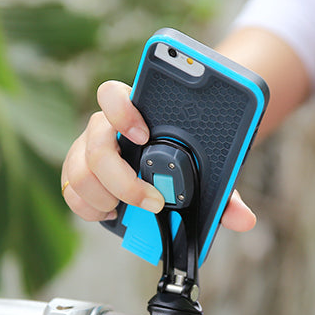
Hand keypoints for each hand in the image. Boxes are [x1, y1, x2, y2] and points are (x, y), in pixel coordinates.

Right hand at [61, 80, 255, 230]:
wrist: (169, 165)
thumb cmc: (187, 160)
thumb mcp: (209, 173)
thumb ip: (224, 192)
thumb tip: (244, 219)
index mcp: (134, 112)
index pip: (112, 95)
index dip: (122, 111)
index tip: (144, 135)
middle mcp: (106, 128)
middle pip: (95, 143)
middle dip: (122, 179)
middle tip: (153, 201)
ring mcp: (88, 152)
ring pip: (78, 171)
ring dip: (104, 196)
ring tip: (126, 210)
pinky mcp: (81, 176)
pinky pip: (71, 191)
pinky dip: (88, 207)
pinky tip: (111, 213)